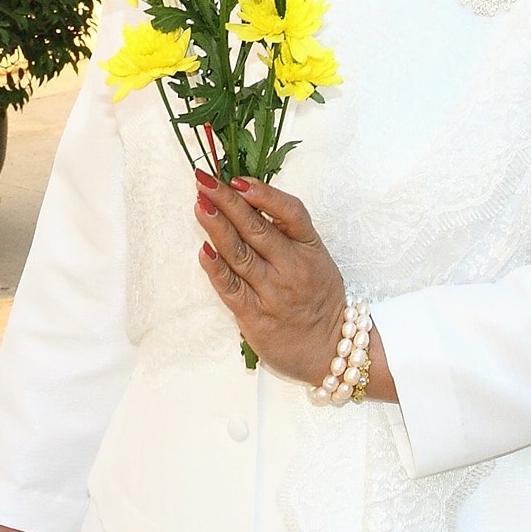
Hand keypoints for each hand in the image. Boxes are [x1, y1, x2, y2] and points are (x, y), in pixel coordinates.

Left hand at [193, 172, 349, 386]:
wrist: (330, 352)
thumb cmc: (317, 298)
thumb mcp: (313, 258)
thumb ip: (284, 232)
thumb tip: (244, 198)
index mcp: (310, 248)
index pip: (291, 213)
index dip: (265, 194)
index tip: (238, 179)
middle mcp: (293, 268)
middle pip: (257, 228)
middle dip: (227, 201)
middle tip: (204, 180)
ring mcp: (273, 292)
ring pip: (240, 254)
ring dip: (216, 227)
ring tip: (200, 205)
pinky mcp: (255, 316)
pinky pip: (231, 288)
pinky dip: (215, 268)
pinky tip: (203, 250)